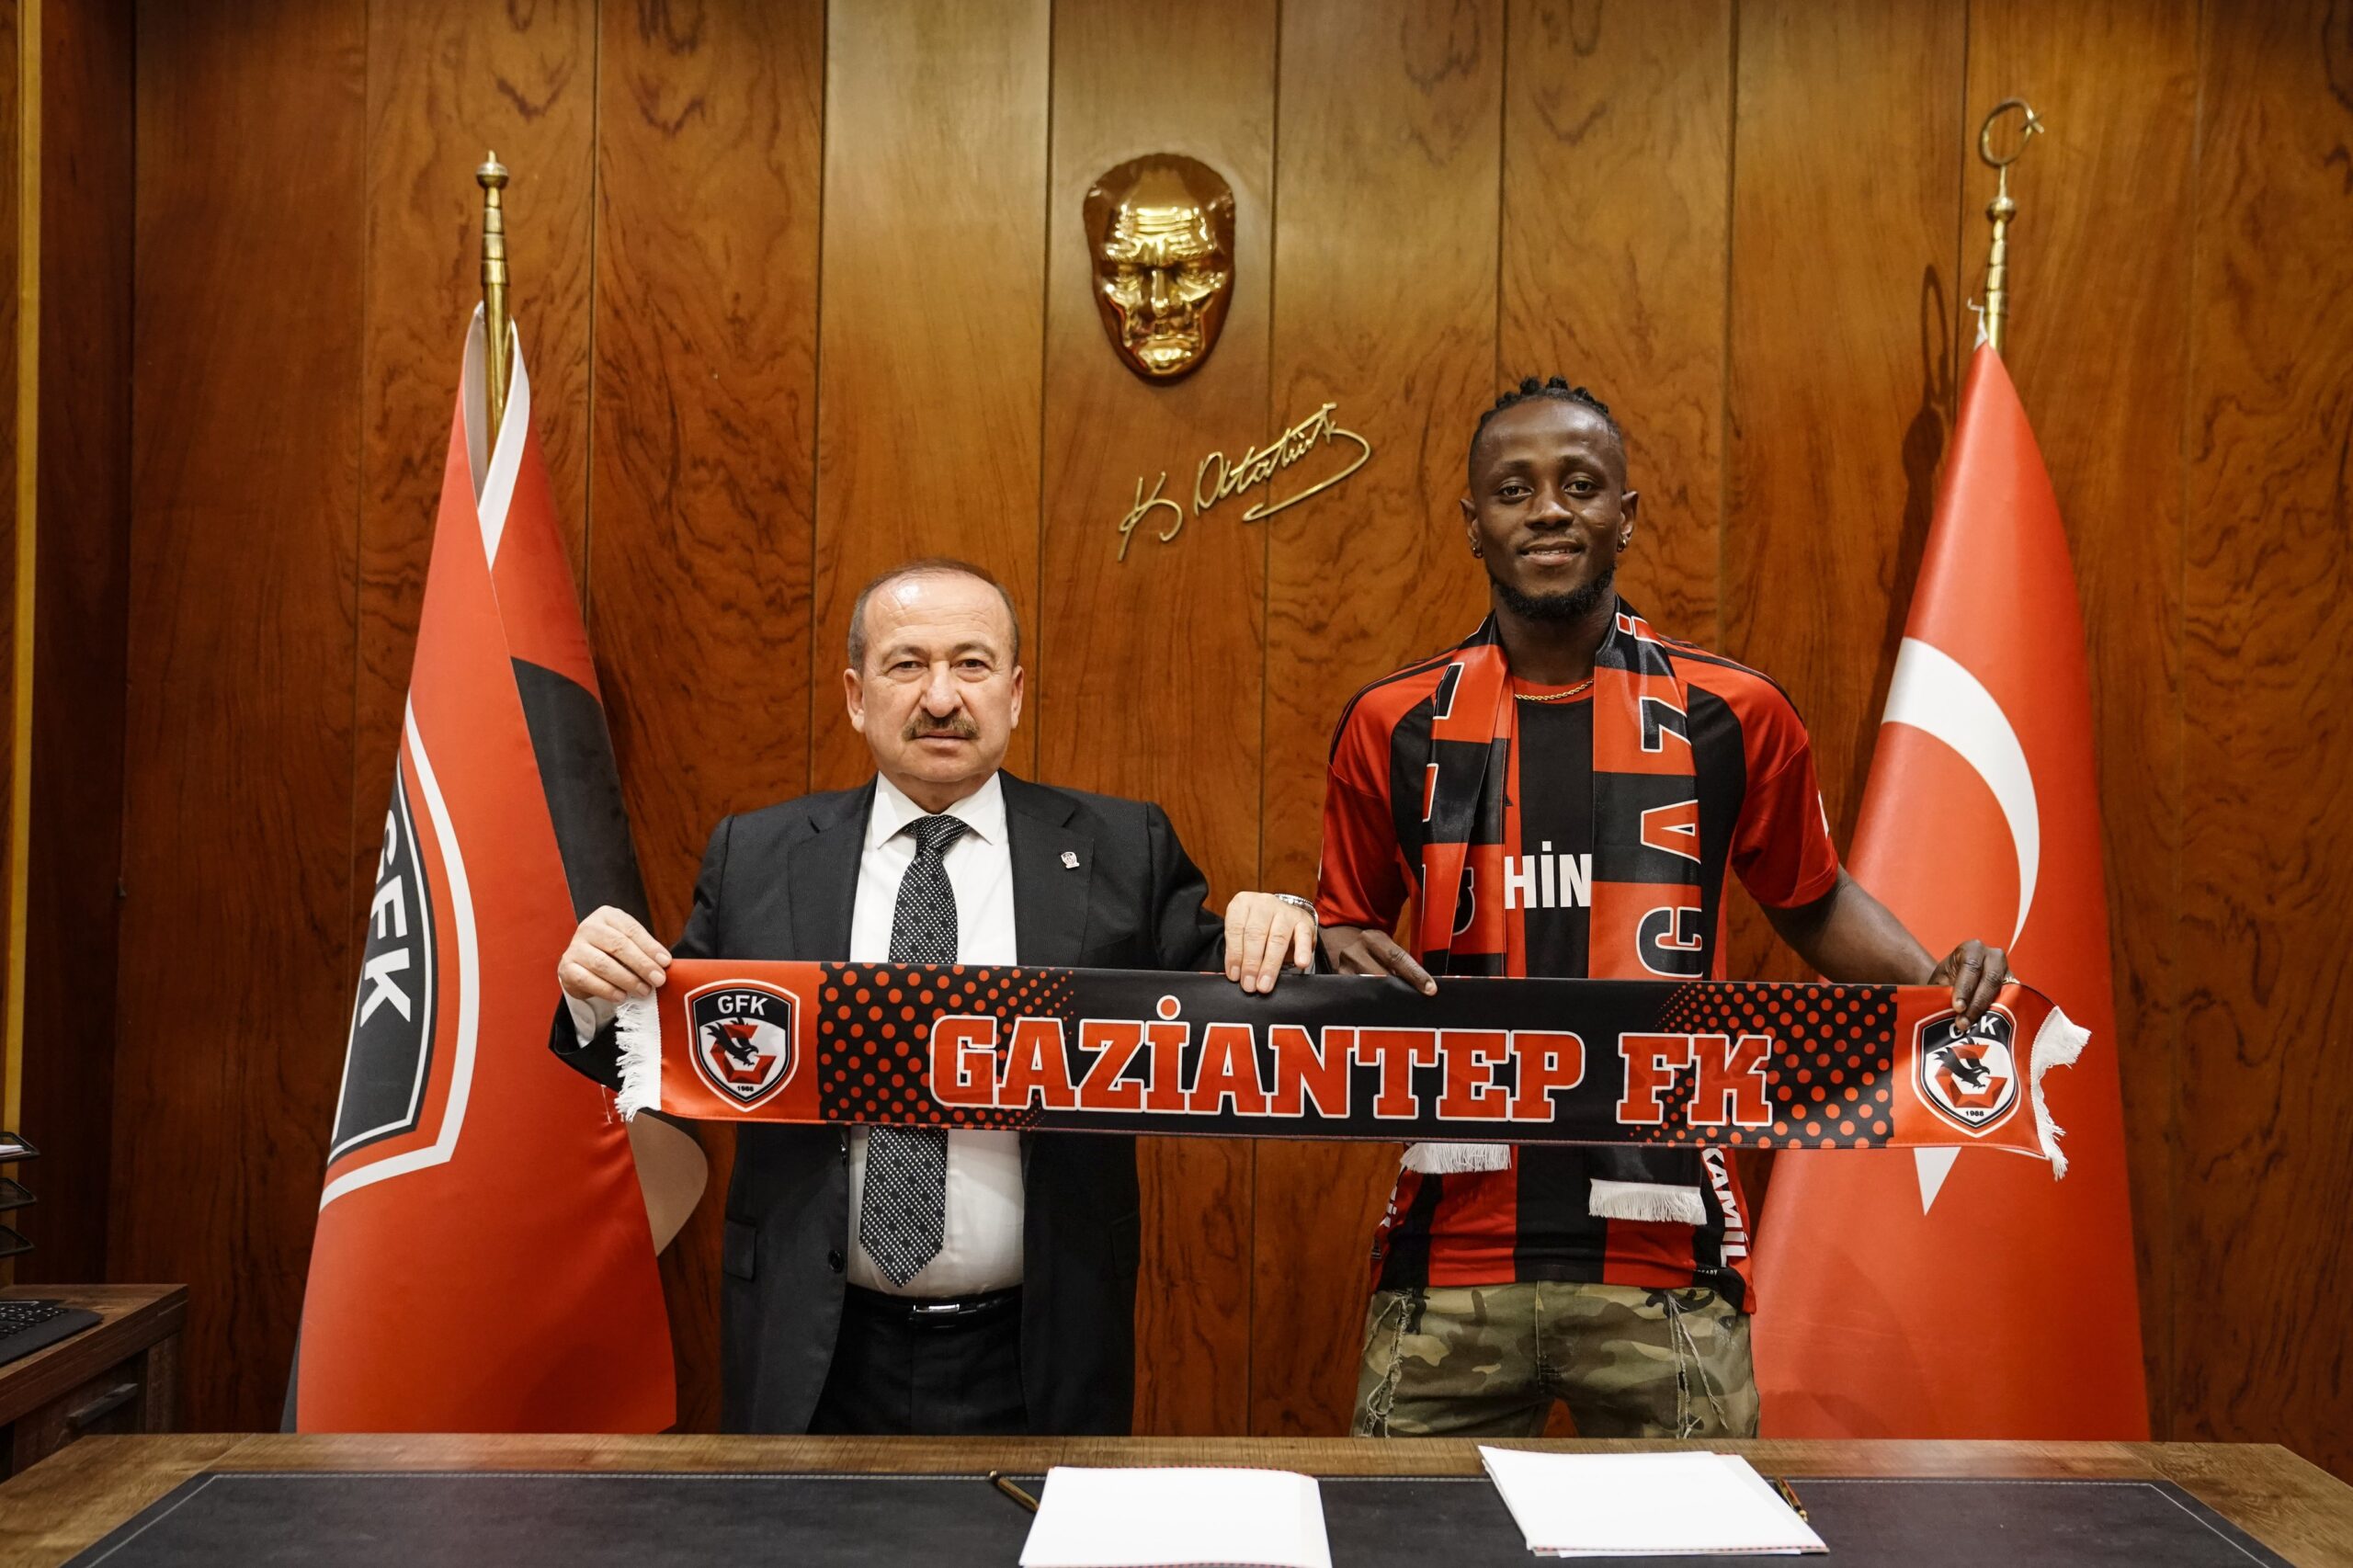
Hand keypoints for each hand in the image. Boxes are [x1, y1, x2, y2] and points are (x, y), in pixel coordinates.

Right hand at [558, 905, 671, 1004]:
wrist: (583, 967)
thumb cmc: (612, 953)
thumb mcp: (629, 944)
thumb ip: (644, 951)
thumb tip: (664, 964)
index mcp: (607, 916)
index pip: (631, 930)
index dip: (650, 947)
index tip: (666, 962)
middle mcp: (589, 927)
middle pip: (618, 945)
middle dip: (642, 964)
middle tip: (658, 980)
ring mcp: (575, 947)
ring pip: (603, 964)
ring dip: (627, 979)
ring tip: (643, 990)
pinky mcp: (566, 967)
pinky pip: (587, 980)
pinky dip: (607, 990)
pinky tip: (621, 996)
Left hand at [1223, 892, 1318, 993]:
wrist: (1284, 916)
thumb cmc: (1260, 928)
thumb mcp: (1243, 932)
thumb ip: (1237, 950)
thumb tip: (1234, 975)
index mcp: (1243, 903)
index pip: (1236, 929)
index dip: (1234, 955)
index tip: (1235, 976)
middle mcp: (1263, 903)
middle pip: (1255, 935)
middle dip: (1251, 964)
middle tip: (1249, 984)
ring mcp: (1285, 910)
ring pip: (1277, 938)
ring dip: (1270, 965)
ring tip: (1265, 984)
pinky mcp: (1303, 920)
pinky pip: (1303, 936)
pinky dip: (1302, 951)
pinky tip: (1301, 964)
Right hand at [1321, 923, 1437, 996]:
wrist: (1342, 943)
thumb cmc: (1374, 950)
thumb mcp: (1386, 946)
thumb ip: (1401, 961)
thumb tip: (1426, 984)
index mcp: (1372, 938)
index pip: (1396, 957)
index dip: (1415, 974)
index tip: (1430, 989)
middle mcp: (1355, 951)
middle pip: (1383, 976)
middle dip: (1402, 990)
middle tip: (1418, 1001)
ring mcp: (1343, 969)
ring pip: (1371, 988)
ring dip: (1389, 999)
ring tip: (1403, 1007)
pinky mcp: (1339, 984)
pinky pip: (1360, 996)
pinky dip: (1374, 1002)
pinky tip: (1385, 1008)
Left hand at [1926, 938, 2008, 1023]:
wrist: (1957, 981)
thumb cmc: (1947, 980)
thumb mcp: (1940, 982)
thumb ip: (1942, 992)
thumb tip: (1943, 1010)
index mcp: (1972, 949)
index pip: (1971, 966)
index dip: (1965, 988)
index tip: (1958, 1007)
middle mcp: (1993, 956)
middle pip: (1991, 979)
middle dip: (1977, 1003)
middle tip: (1964, 1023)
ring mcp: (2007, 971)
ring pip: (2004, 991)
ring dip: (1989, 1012)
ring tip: (1975, 1028)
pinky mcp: (2015, 987)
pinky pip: (2012, 1000)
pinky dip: (2000, 1014)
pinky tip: (1989, 1028)